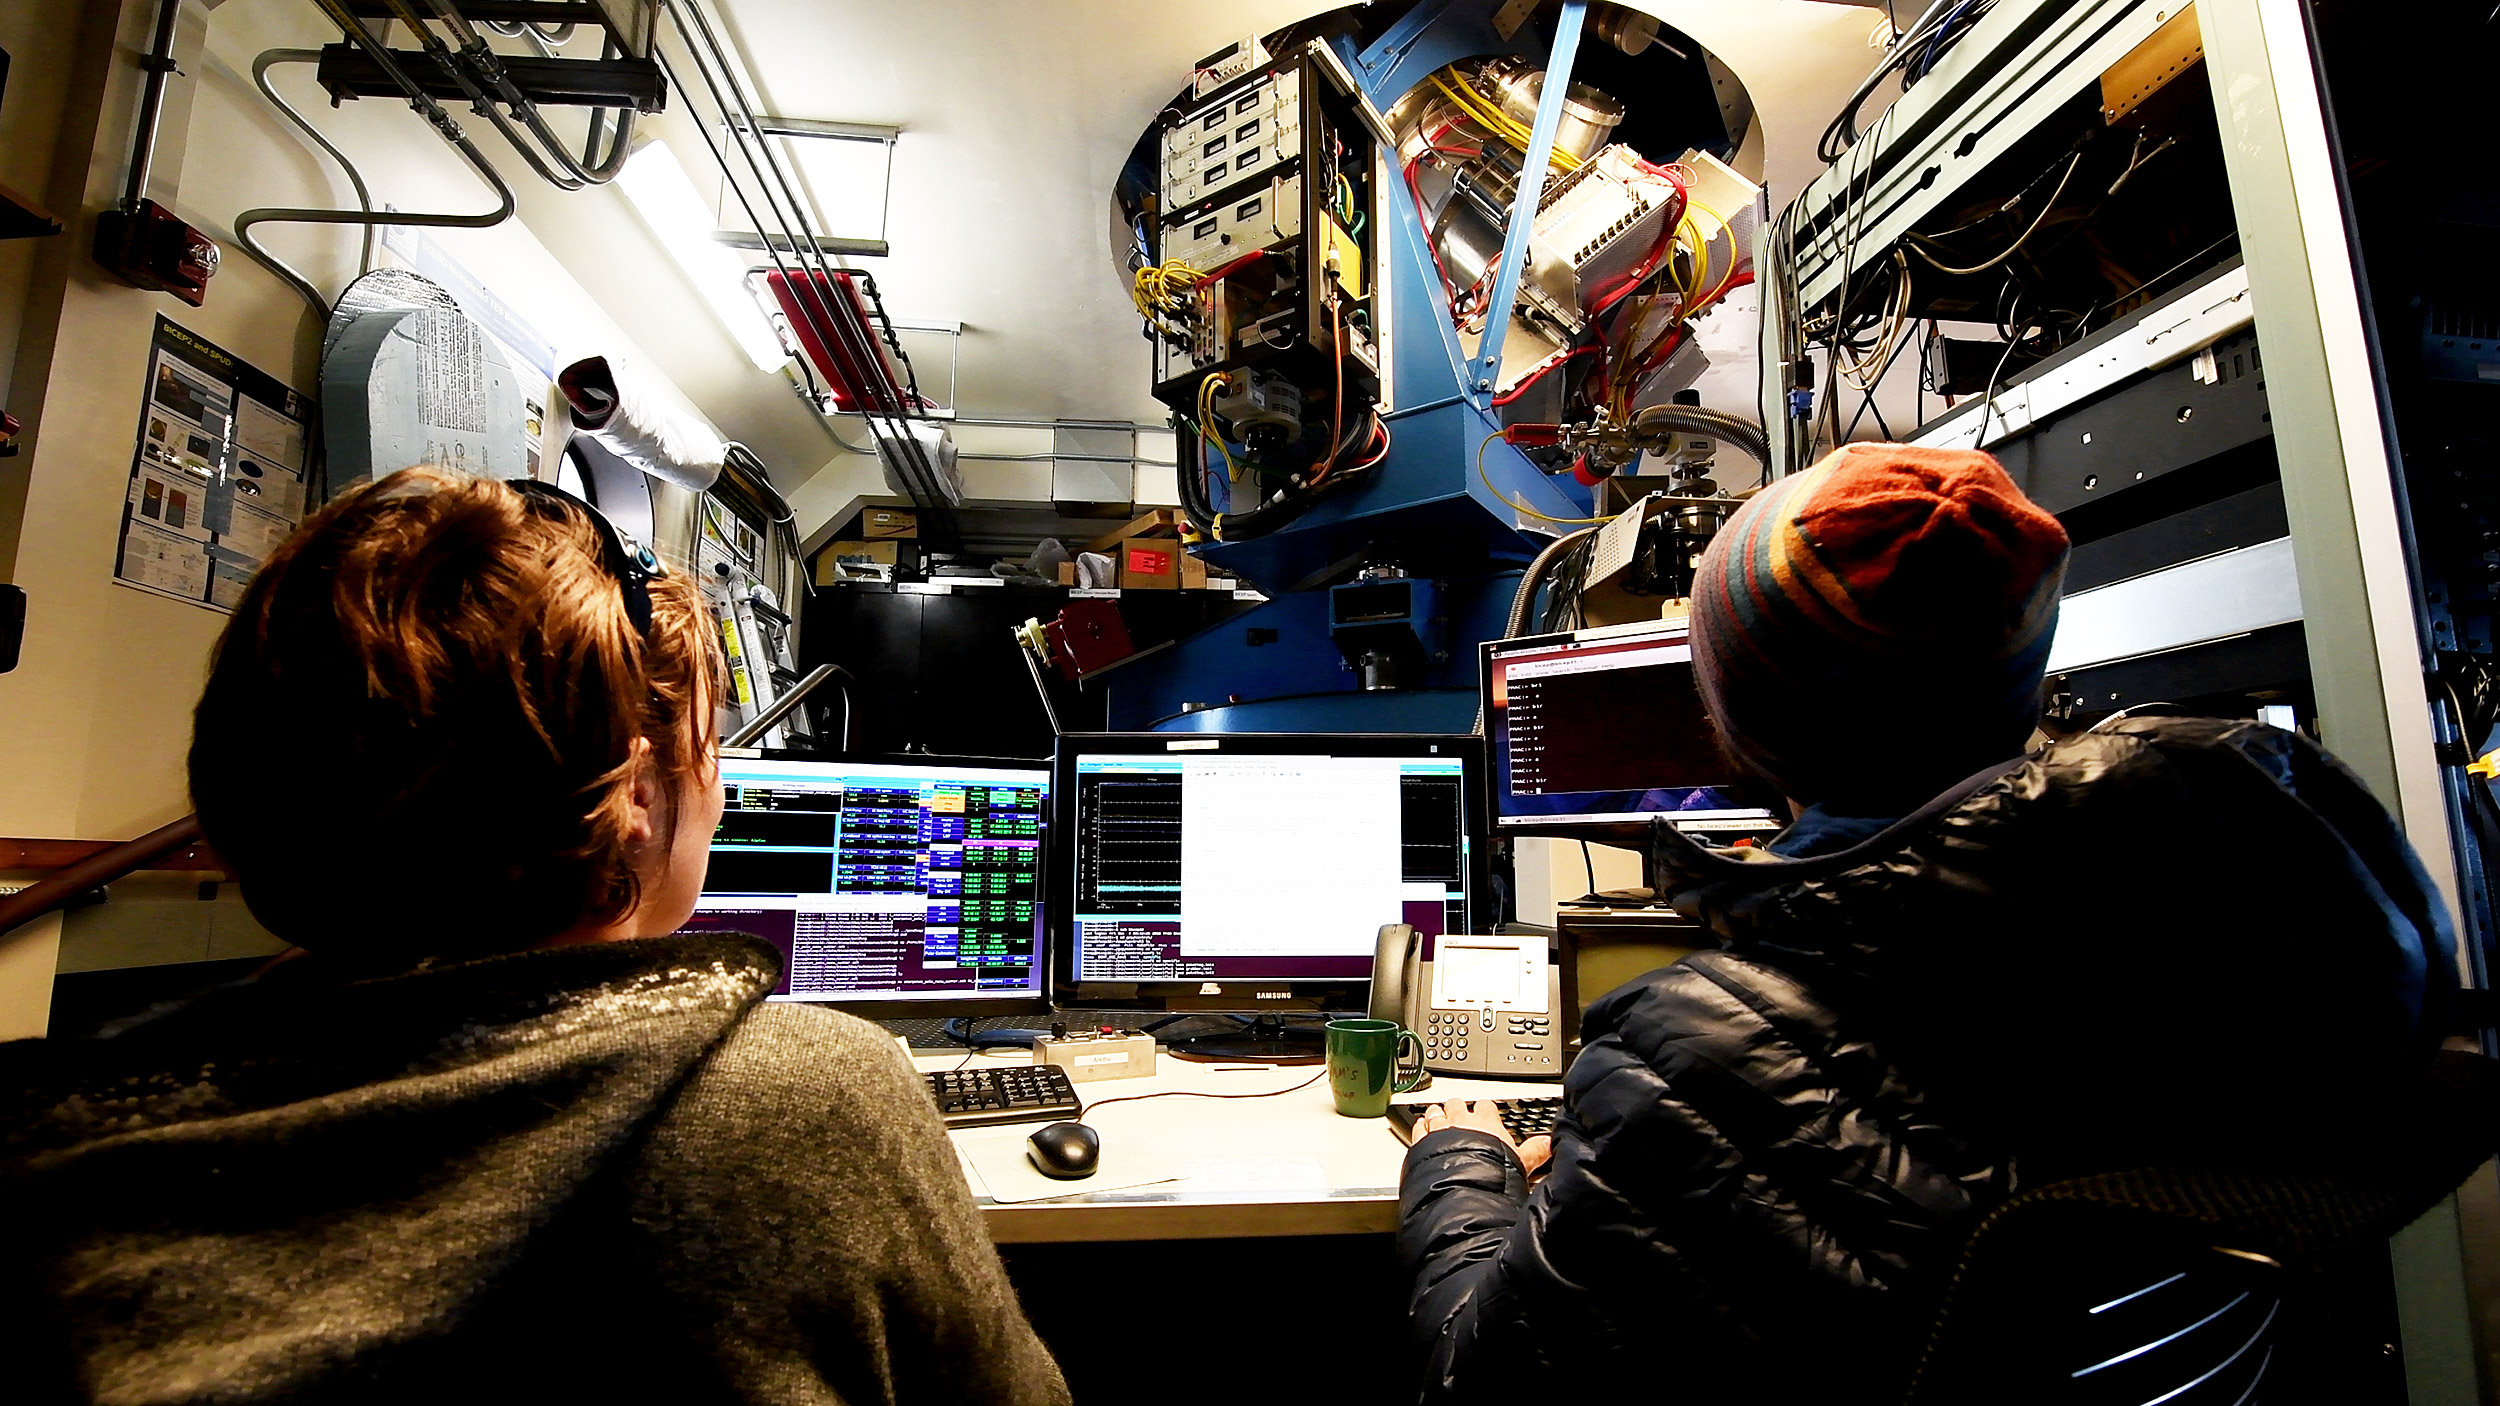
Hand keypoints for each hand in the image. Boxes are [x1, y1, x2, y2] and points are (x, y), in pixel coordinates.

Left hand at [1413, 1100, 1552, 1176]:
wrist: (1464, 1190)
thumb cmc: (1493, 1176)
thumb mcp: (1522, 1164)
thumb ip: (1535, 1151)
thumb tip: (1550, 1144)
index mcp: (1487, 1122)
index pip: (1485, 1105)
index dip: (1484, 1111)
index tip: (1485, 1117)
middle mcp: (1462, 1120)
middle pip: (1457, 1103)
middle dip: (1457, 1110)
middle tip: (1460, 1121)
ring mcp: (1440, 1129)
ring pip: (1435, 1111)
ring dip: (1437, 1116)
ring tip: (1439, 1123)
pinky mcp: (1422, 1142)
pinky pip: (1418, 1126)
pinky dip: (1420, 1127)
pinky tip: (1422, 1131)